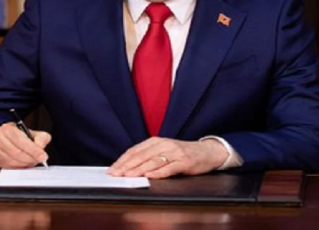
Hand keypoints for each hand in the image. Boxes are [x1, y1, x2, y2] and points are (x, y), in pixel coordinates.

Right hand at [0, 122, 50, 167]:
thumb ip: (40, 137)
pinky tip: (22, 164)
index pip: (22, 141)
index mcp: (8, 129)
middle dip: (31, 159)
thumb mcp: (28, 132)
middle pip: (18, 153)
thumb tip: (41, 146)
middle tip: (38, 160)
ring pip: (13, 161)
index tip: (43, 156)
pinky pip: (8, 167)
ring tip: (31, 162)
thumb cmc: (13, 136)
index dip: (34, 150)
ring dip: (25, 164)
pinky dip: (18, 167)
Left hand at [107, 137, 228, 178]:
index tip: (112, 169)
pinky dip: (158, 172)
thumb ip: (148, 156)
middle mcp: (164, 145)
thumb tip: (127, 167)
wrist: (207, 152)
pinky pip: (169, 168)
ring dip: (139, 169)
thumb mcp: (163, 151)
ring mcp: (174, 153)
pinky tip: (149, 176)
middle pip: (141, 155)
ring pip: (153, 161)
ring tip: (128, 176)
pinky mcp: (184, 161)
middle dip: (126, 166)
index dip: (122, 160)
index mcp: (155, 141)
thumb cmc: (181, 153)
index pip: (134, 151)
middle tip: (115, 174)